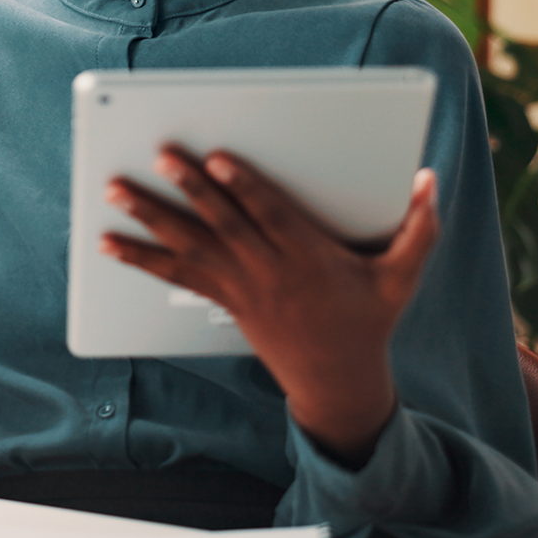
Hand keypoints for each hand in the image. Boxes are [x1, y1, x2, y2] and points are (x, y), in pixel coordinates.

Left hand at [102, 148, 439, 465]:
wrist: (336, 380)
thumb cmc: (368, 319)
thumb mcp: (401, 279)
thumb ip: (419, 229)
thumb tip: (430, 179)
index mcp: (308, 258)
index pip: (271, 216)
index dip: (244, 186)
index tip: (219, 158)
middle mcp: (267, 270)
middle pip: (222, 224)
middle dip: (189, 189)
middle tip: (159, 156)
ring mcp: (240, 286)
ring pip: (188, 247)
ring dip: (149, 219)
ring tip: (116, 191)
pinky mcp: (222, 299)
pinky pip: (175, 277)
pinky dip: (140, 259)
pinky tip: (107, 242)